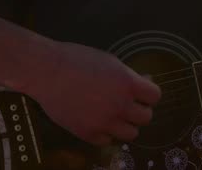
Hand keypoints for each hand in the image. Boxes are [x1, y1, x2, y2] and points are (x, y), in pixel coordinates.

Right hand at [26, 42, 160, 145]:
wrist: (46, 71)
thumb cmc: (77, 59)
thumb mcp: (110, 62)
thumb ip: (128, 76)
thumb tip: (144, 82)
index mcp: (127, 84)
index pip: (155, 96)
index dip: (149, 94)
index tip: (141, 92)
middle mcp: (120, 106)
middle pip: (146, 118)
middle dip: (139, 110)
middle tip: (128, 105)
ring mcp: (104, 123)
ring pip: (131, 134)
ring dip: (126, 125)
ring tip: (115, 116)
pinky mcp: (88, 134)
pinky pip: (107, 141)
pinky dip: (105, 133)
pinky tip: (98, 121)